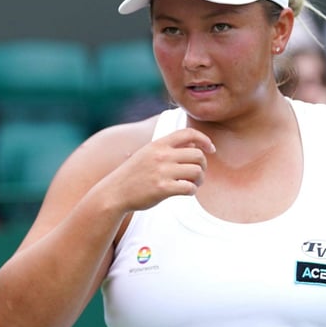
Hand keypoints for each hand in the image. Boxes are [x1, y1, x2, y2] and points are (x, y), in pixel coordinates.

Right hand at [98, 127, 214, 212]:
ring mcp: (161, 172)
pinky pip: (189, 187)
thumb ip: (168, 148)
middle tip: (198, 174)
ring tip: (193, 184)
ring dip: (199, 180)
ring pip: (197, 171)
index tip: (211, 149)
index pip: (188, 133)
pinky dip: (191, 190)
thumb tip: (195, 143)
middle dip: (203, 165)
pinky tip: (186, 192)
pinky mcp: (162, 189)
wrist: (115, 193)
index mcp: (158, 144)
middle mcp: (161, 155)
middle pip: (197, 155)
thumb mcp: (147, 154)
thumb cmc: (134, 175)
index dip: (204, 139)